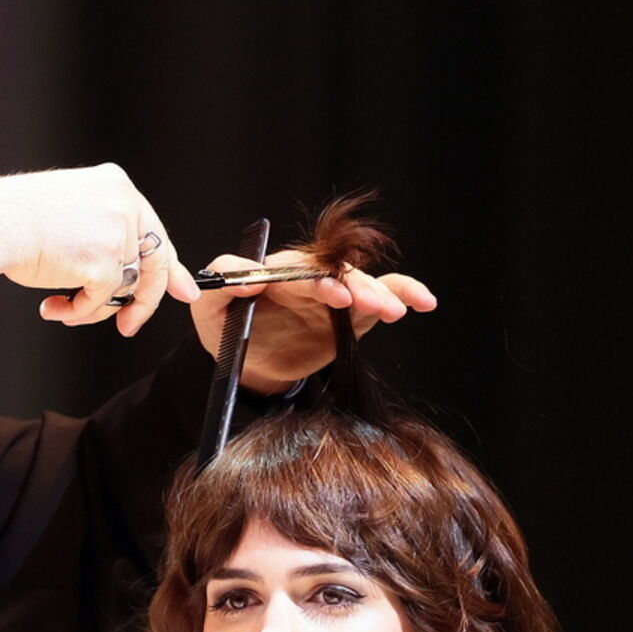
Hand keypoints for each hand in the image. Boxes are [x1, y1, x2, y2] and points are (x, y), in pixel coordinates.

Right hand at [0, 164, 199, 335]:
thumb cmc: (16, 221)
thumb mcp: (73, 215)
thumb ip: (106, 236)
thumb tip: (132, 275)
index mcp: (115, 186)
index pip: (153, 231)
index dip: (170, 267)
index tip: (183, 290)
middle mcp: (123, 204)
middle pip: (151, 264)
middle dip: (144, 302)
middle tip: (130, 325)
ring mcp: (117, 232)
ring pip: (124, 287)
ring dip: (93, 308)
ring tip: (64, 309)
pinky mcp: (105, 261)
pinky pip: (102, 300)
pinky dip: (79, 311)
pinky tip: (54, 306)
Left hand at [187, 249, 436, 393]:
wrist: (250, 362)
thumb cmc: (226, 330)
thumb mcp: (209, 311)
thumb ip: (220, 286)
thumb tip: (246, 278)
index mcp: (274, 273)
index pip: (297, 269)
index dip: (315, 279)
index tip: (331, 294)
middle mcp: (307, 277)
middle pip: (335, 273)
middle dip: (353, 285)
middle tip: (364, 303)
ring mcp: (333, 293)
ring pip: (362, 282)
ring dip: (380, 292)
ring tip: (392, 310)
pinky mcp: (353, 311)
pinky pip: (384, 293)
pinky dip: (405, 291)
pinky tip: (423, 300)